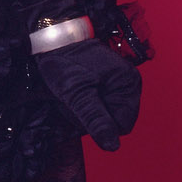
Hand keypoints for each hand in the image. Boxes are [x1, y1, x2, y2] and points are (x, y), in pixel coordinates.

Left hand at [2, 0, 141, 152]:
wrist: (53, 36)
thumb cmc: (64, 62)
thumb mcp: (77, 93)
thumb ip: (95, 119)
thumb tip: (112, 146)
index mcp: (128, 85)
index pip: (122, 125)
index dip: (100, 124)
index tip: (81, 108)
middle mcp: (129, 83)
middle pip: (114, 120)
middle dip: (92, 116)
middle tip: (74, 99)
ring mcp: (118, 82)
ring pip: (104, 113)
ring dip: (86, 110)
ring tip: (72, 92)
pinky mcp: (107, 81)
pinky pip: (99, 103)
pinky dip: (85, 102)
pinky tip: (76, 90)